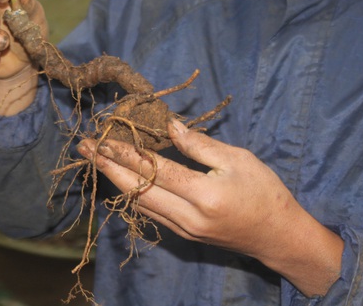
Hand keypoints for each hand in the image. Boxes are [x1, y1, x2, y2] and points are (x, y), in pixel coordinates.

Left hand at [77, 119, 342, 296]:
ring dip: (115, 180)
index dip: (126, 152)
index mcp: (204, 194)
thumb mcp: (237, 160)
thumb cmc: (264, 192)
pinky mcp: (183, 234)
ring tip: (95, 160)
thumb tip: (168, 126)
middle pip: (137, 189)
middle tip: (85, 148)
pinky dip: (131, 194)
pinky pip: (150, 213)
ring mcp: (183, 229)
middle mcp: (187, 216)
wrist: (278, 237)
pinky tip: (119, 180)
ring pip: (139, 203)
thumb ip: (200, 145)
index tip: (103, 138)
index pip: (155, 170)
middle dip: (108, 166)